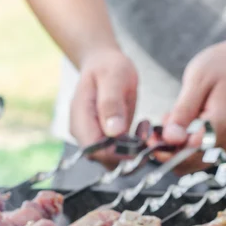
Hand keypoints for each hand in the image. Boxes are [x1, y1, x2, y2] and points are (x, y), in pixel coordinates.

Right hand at [70, 47, 137, 167]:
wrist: (103, 65)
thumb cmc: (108, 67)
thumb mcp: (114, 77)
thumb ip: (111, 104)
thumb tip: (113, 132)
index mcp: (80, 117)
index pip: (94, 150)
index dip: (117, 152)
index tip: (139, 141)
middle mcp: (82, 132)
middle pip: (103, 159)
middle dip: (128, 152)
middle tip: (145, 131)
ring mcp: (91, 137)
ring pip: (112, 160)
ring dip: (132, 150)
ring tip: (144, 127)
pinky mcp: (103, 140)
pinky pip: (118, 154)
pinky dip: (132, 146)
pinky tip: (141, 128)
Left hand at [155, 35, 225, 173]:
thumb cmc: (224, 66)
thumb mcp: (197, 82)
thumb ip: (182, 113)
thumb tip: (169, 139)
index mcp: (222, 125)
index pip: (187, 154)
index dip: (165, 150)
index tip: (152, 135)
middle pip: (187, 164)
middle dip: (168, 150)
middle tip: (160, 125)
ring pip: (190, 162)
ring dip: (176, 147)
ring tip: (174, 119)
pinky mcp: (225, 145)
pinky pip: (198, 155)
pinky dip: (185, 145)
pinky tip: (184, 124)